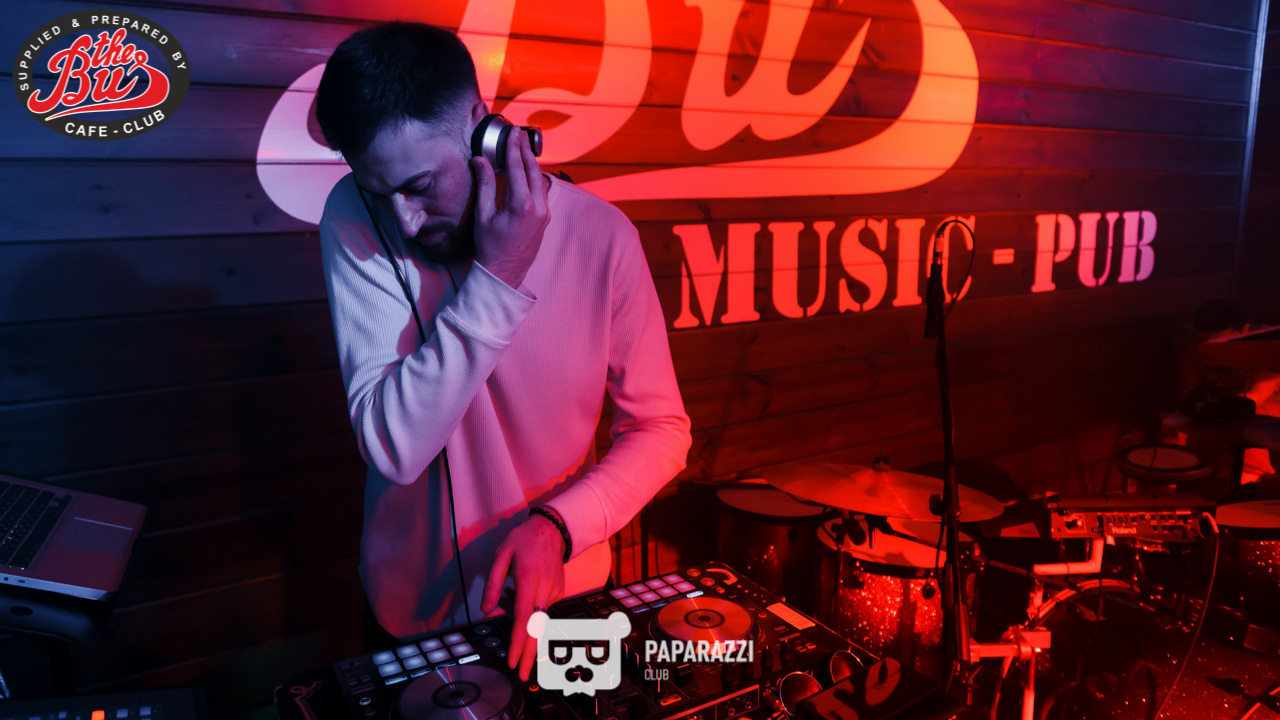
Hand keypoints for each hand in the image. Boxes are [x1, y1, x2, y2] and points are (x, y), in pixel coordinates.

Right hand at [471, 129, 549, 288]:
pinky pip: (542, 192)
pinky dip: (535, 178)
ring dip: (532, 164)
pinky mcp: (546, 219)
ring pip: (540, 180)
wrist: (504, 272)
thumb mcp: (483, 214)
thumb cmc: (490, 246)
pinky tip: (529, 173)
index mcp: (522, 204)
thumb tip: (479, 160)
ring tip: (524, 149)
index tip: (513, 132)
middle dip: (526, 150)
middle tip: (520, 134)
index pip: (518, 167)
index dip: (514, 148)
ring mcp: (545, 214)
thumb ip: (485, 184)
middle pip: (533, 170)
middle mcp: (539, 207)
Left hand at [480, 513, 565, 680]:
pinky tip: (524, 597)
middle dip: (529, 655)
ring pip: (539, 620)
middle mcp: (544, 590)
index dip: (518, 643)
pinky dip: (532, 614)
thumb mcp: (501, 555)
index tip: (513, 661)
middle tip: (523, 675)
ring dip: (527, 634)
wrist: (552, 531)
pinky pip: (542, 609)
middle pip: (537, 629)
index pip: (523, 619)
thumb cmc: (523, 541)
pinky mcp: (558, 592)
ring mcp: (554, 592)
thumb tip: (487, 609)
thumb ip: (493, 583)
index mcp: (528, 581)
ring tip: (515, 627)